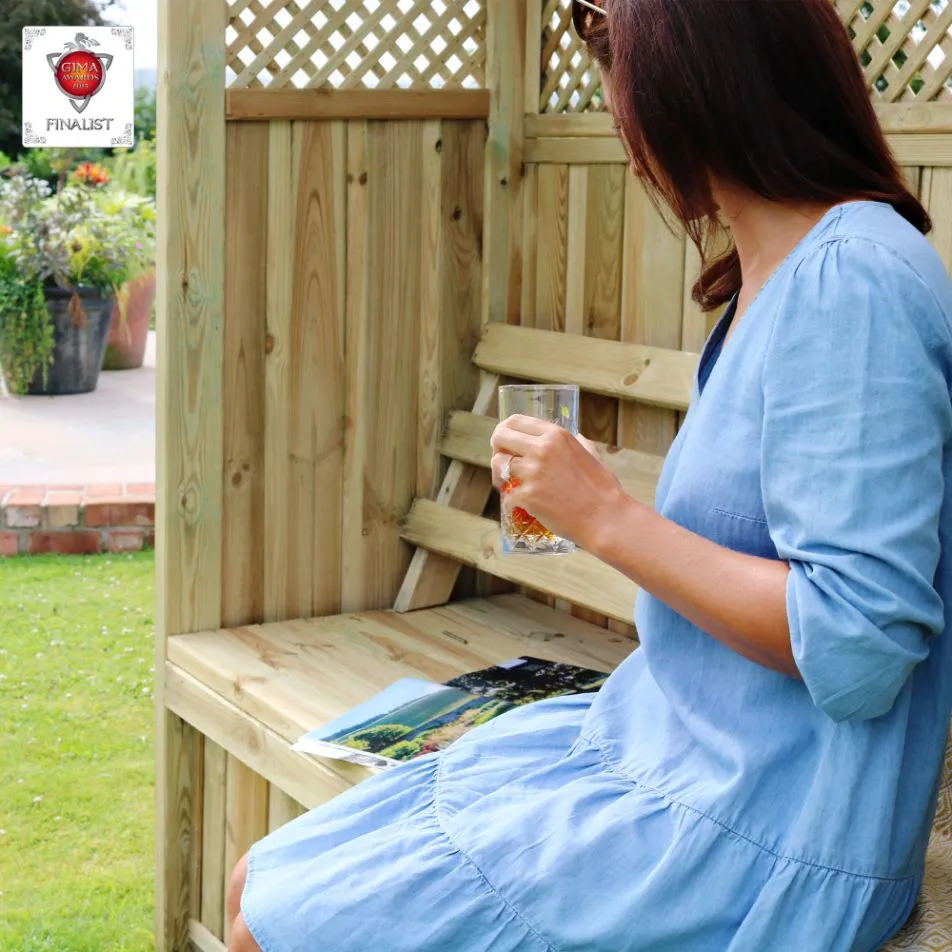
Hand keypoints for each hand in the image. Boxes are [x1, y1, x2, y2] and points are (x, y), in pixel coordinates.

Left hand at [490, 414, 625, 547]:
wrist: (605, 518)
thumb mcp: (592, 456)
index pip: (516, 421)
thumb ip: (580, 444)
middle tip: (502, 462)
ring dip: (498, 474)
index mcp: (556, 435)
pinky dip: (510, 502)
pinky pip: (506, 495)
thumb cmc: (603, 489)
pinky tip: (519, 506)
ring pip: (497, 464)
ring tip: (506, 484)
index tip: (505, 441)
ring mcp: (532, 472)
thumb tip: (578, 438)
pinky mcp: (527, 495)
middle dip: (496, 448)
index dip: (506, 430)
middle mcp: (541, 449)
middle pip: (500, 437)